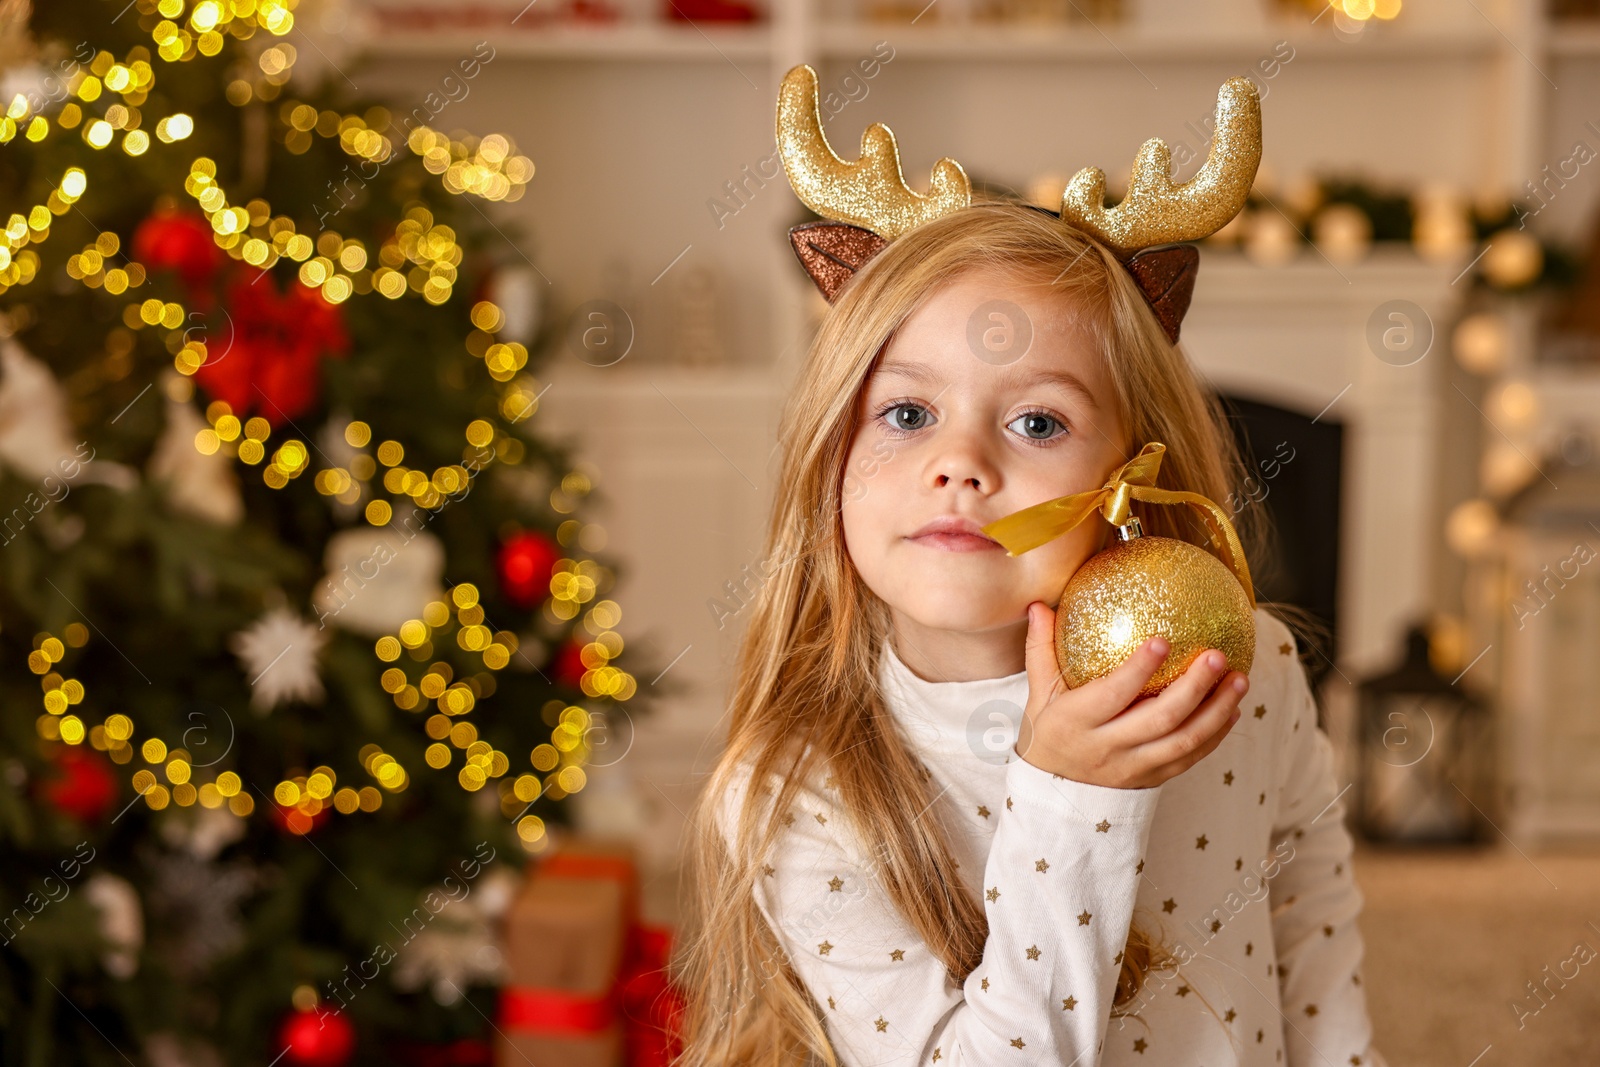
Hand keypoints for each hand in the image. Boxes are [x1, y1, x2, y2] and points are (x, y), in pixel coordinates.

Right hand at [1014, 601, 1248, 788]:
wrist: (1054, 795)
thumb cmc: (1048, 733)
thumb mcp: (1039, 695)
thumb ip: (1041, 650)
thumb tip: (1039, 604)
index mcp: (1076, 722)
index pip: (1112, 695)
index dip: (1137, 670)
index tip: (1162, 640)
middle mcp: (1107, 748)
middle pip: (1158, 719)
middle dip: (1193, 688)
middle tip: (1217, 656)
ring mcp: (1133, 767)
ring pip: (1182, 741)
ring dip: (1216, 711)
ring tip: (1239, 679)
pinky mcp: (1152, 779)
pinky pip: (1190, 758)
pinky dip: (1215, 735)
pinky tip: (1232, 709)